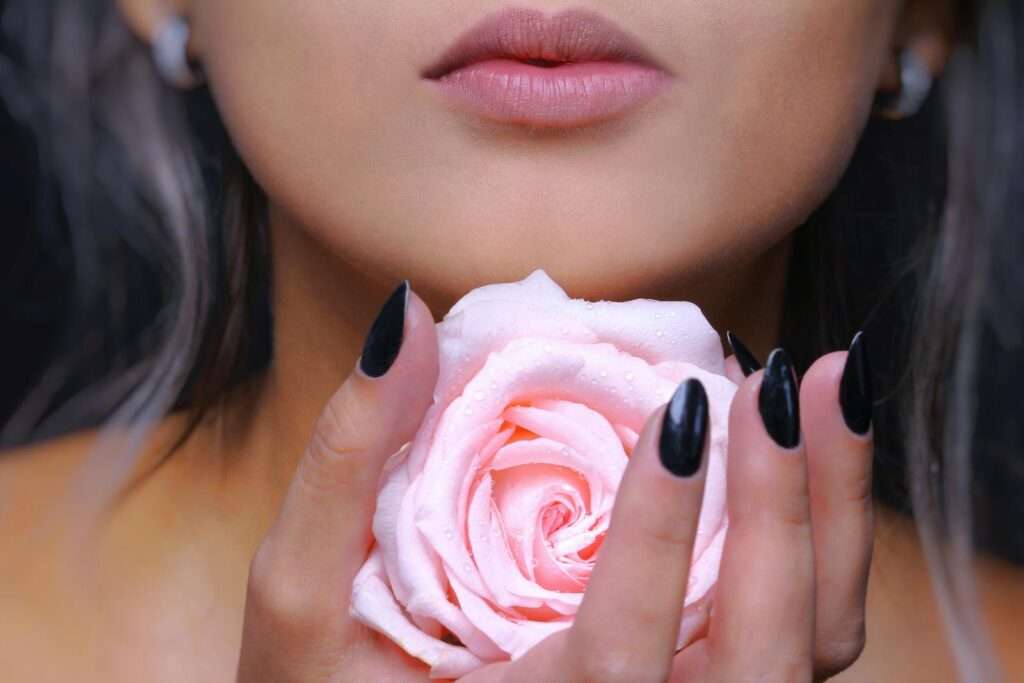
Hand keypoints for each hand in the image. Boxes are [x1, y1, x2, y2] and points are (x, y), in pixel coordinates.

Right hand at [235, 282, 872, 681]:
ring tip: (827, 387)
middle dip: (781, 514)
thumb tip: (400, 319)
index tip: (682, 413)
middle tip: (772, 382)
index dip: (657, 538)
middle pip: (756, 661)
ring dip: (832, 516)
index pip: (614, 660)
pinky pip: (807, 633)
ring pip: (805, 646)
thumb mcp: (300, 594)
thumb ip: (343, 460)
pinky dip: (831, 538)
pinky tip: (817, 440)